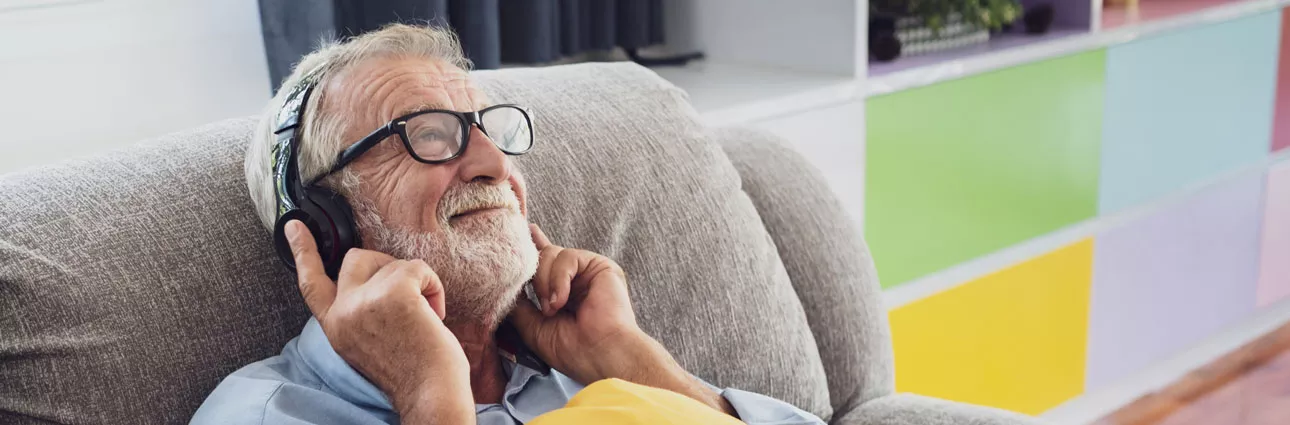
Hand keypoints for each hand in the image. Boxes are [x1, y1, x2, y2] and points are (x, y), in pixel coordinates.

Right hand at [285, 220, 472, 423]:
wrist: (429, 394)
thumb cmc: (411, 371)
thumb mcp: (366, 341)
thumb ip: (358, 311)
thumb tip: (372, 279)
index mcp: (335, 326)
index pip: (311, 283)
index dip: (302, 251)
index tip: (293, 225)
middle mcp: (343, 313)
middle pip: (355, 260)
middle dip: (384, 266)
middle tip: (407, 295)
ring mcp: (365, 301)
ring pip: (391, 262)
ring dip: (416, 282)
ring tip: (424, 316)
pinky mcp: (394, 293)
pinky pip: (417, 267)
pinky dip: (433, 285)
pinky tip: (434, 312)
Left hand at [508, 224, 735, 416]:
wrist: (601, 355)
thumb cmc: (572, 350)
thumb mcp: (533, 328)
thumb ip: (520, 304)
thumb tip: (506, 285)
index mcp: (564, 292)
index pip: (545, 263)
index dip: (535, 245)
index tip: (525, 229)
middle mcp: (576, 279)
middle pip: (542, 257)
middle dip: (534, 279)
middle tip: (545, 308)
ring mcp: (588, 271)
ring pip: (550, 255)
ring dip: (545, 284)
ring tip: (554, 309)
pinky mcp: (600, 265)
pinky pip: (567, 257)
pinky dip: (559, 279)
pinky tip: (562, 300)